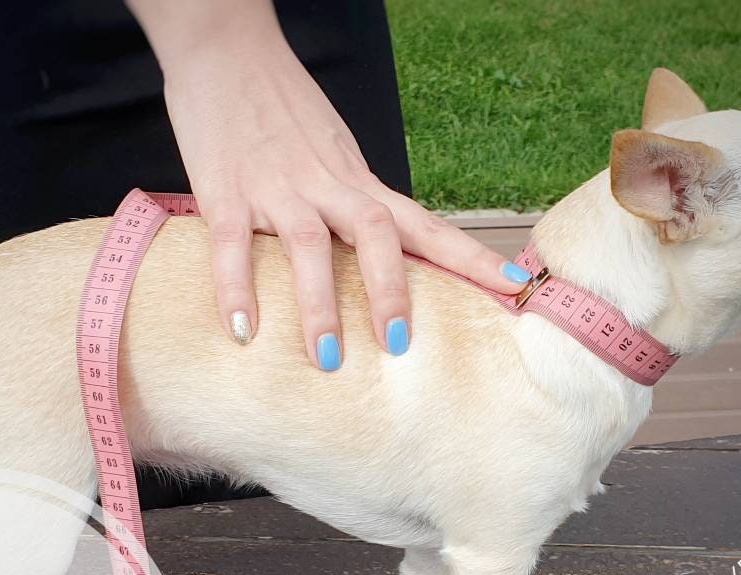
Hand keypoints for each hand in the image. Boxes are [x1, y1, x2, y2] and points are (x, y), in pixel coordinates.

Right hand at [130, 2, 532, 368]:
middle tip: (398, 345)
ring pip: (308, 244)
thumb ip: (351, 200)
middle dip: (391, 289)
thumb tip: (376, 258)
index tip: (516, 288)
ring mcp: (276, 187)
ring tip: (327, 359)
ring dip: (319, 303)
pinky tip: (243, 330)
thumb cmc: (280, 108)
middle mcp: (326, 183)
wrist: (225, 49)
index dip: (471, 257)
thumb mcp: (332, 153)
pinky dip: (237, 289)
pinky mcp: (225, 191)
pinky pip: (232, 245)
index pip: (422, 221)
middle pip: (374, 233)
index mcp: (357, 179)